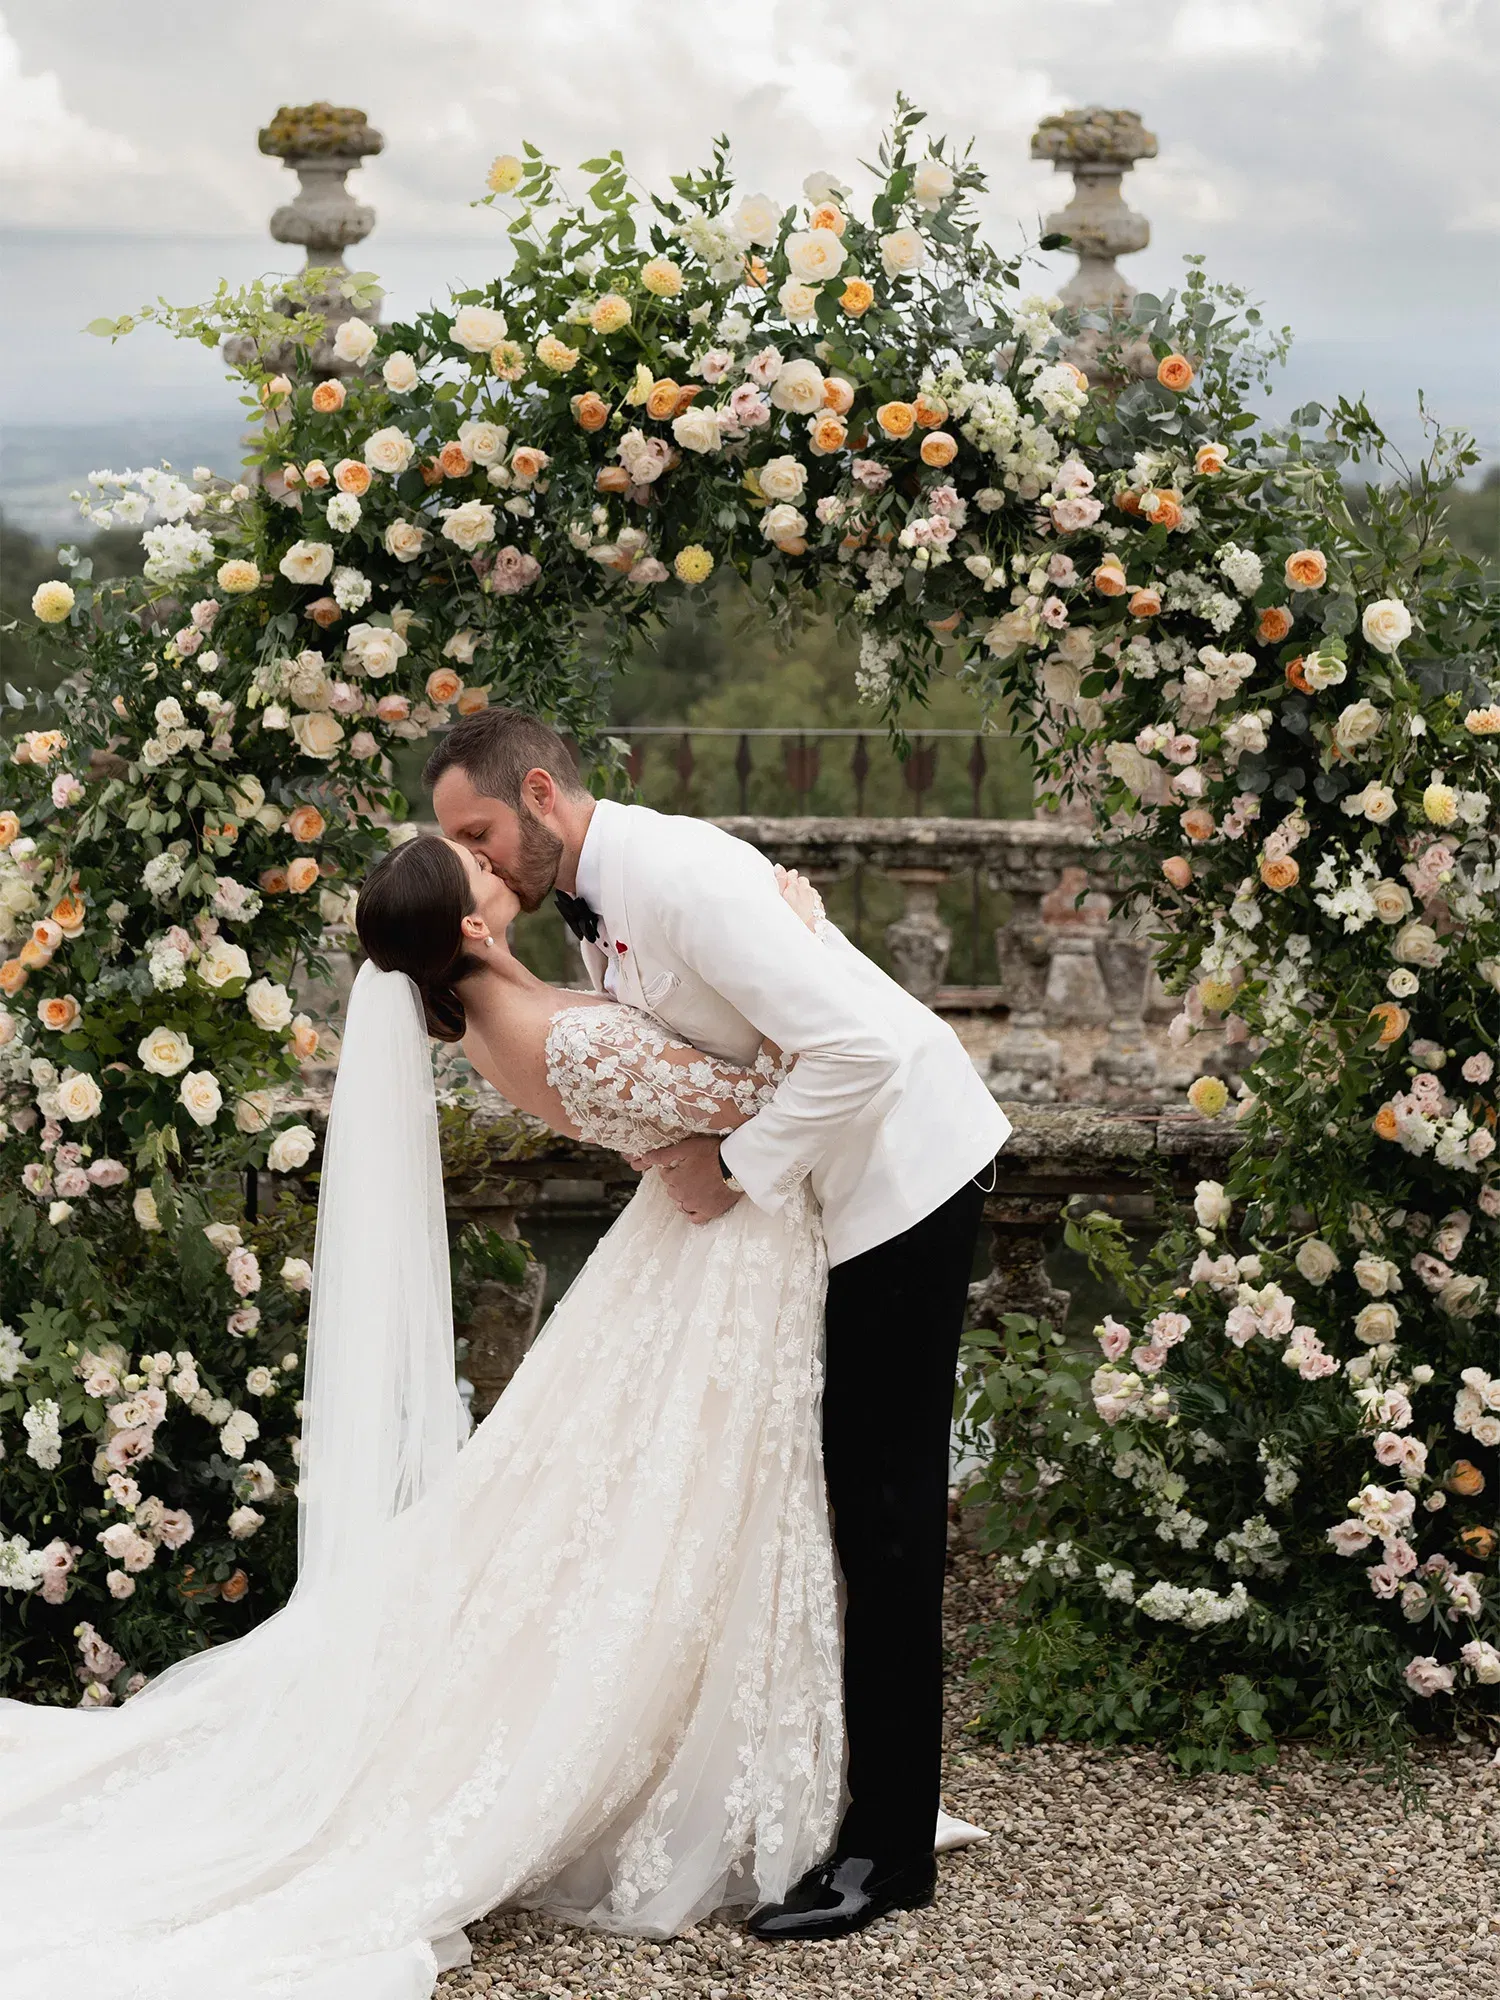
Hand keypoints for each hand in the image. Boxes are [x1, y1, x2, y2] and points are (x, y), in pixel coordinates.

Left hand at [626, 1133, 743, 1223]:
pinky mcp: (709, 1212)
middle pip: (672, 1191)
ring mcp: (695, 1205)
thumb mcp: (686, 1147)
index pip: (665, 1176)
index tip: (683, 1164)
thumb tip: (644, 1158)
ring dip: (685, 1197)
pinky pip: (694, 1218)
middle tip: (692, 1173)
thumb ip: (664, 1154)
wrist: (737, 1165)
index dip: (673, 1169)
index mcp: (675, 1179)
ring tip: (696, 1186)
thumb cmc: (713, 1153)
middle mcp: (682, 1195)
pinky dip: (693, 1213)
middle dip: (678, 1182)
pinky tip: (697, 1204)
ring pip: (681, 1205)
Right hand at [774, 864, 824, 932]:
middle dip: (796, 885)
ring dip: (804, 892)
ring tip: (797, 905)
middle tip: (789, 897)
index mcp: (793, 888)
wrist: (803, 939)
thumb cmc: (787, 921)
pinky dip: (810, 900)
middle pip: (801, 880)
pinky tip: (805, 909)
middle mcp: (806, 891)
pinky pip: (815, 897)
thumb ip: (779, 882)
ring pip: (809, 888)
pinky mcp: (820, 906)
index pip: (791, 874)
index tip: (783, 888)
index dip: (786, 880)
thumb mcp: (778, 901)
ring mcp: (814, 898)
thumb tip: (779, 866)